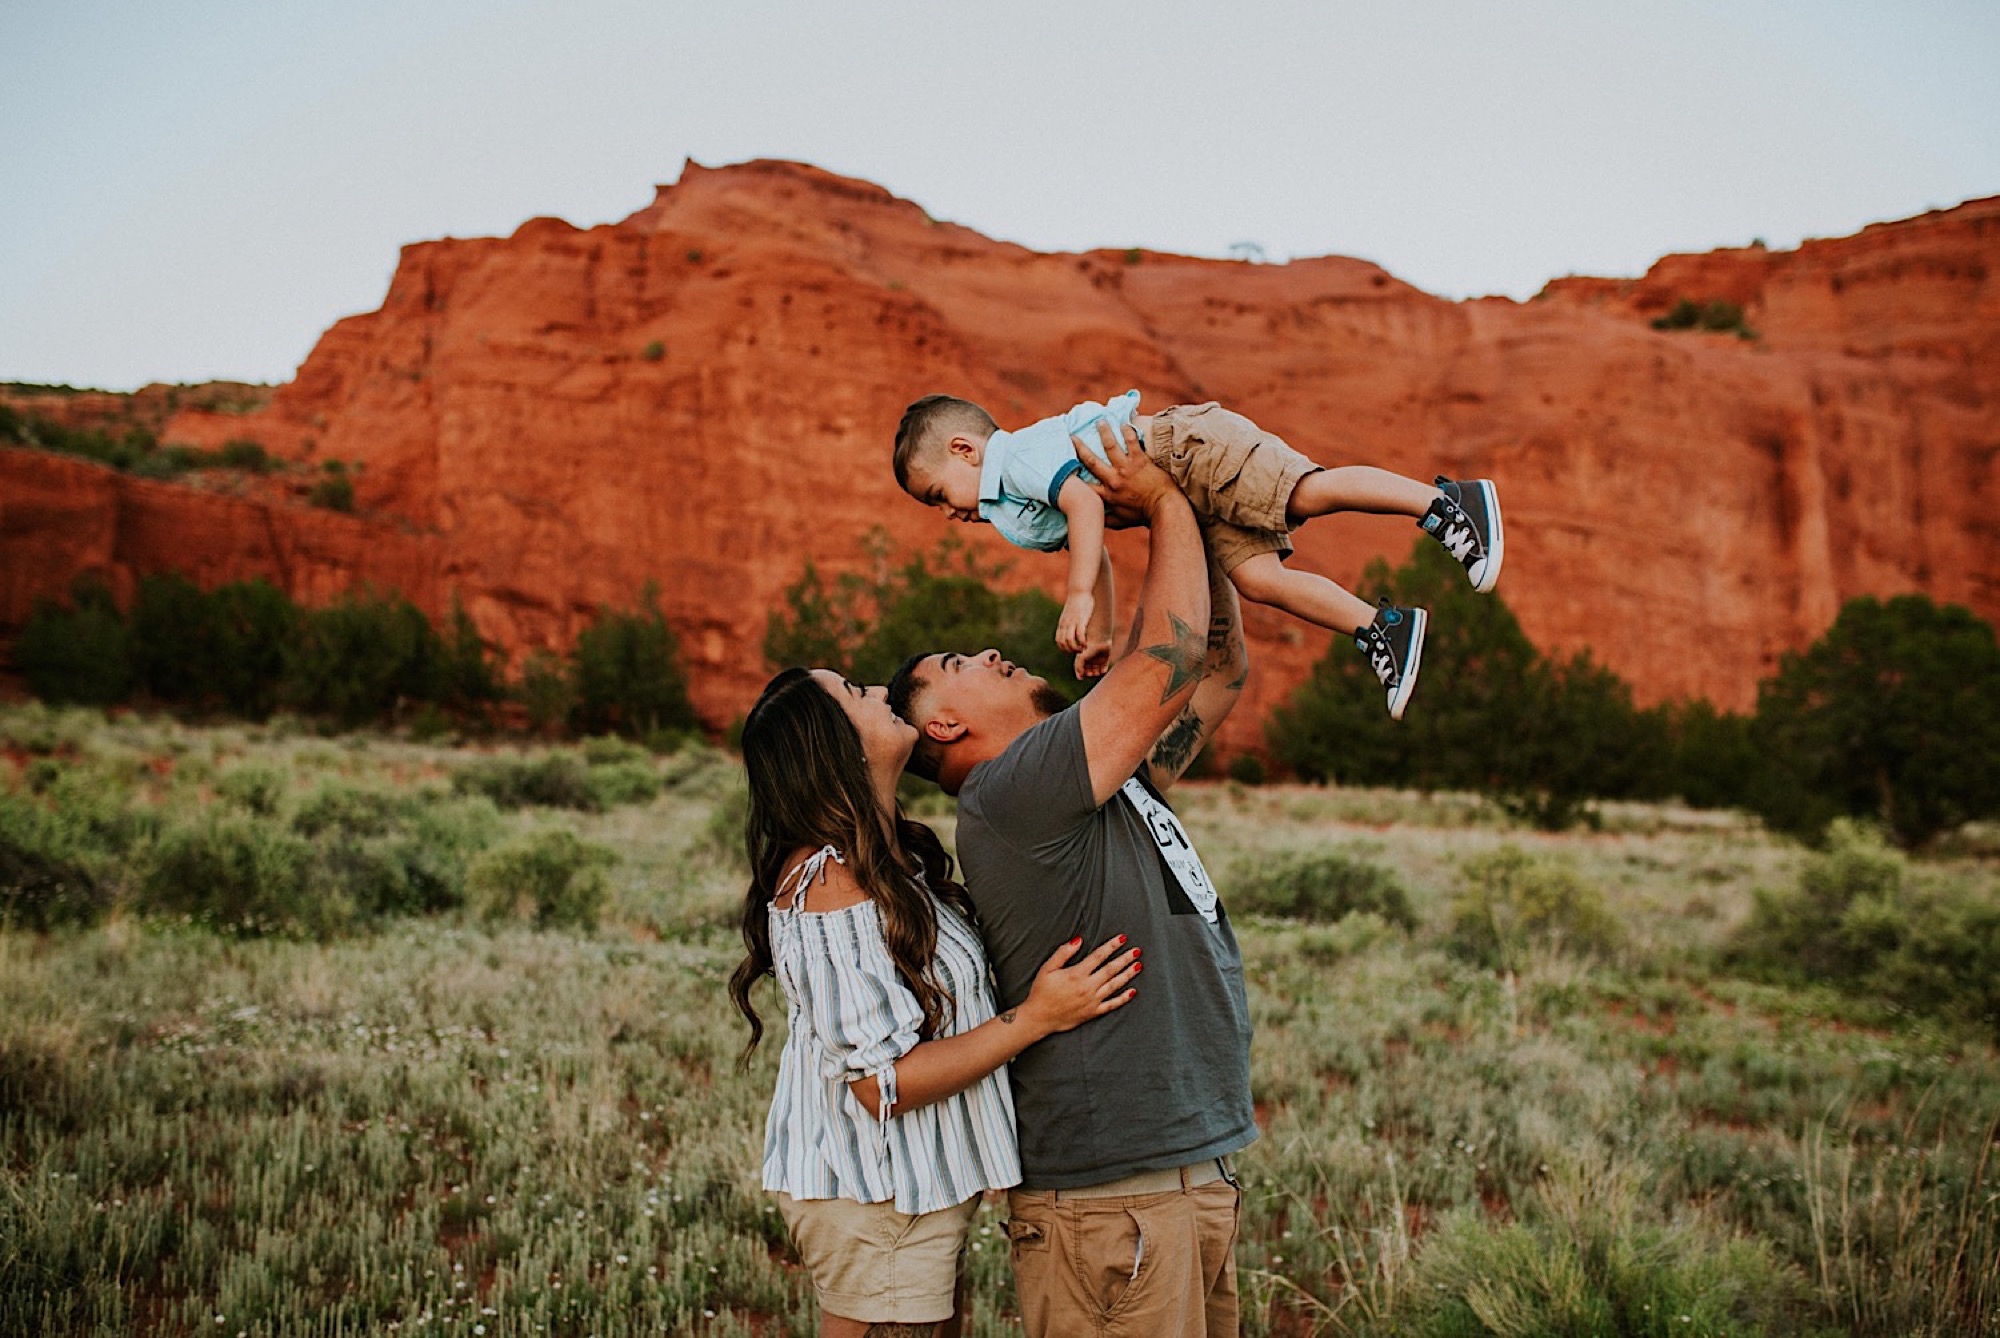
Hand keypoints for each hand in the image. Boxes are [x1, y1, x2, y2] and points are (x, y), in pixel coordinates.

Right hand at [1018, 934, 1139, 1035]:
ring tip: (1138, 966)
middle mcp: (1087, 987)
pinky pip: (1112, 1005)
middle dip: (1125, 959)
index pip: (1099, 956)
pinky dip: (1123, 998)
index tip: (1122, 938)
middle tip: (1137, 951)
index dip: (1111, 946)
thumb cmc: (1041, 992)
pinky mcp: (1093, 1012)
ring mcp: (1092, 1001)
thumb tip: (1078, 940)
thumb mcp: (1047, 968)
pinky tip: (1132, 991)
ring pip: (1114, 985)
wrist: (1039, 1018)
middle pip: (1111, 969)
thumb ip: (1063, 953)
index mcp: (1077, 974)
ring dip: (1127, 975)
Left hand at [1057, 591, 1094, 652]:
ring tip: (1083, 649)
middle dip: (1071, 650)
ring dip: (1076, 648)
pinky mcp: (1080, 620)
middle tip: (1079, 651)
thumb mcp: (1070, 614)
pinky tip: (1086, 643)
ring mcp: (1072, 622)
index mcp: (1062, 624)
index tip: (1073, 649)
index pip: (1059, 641)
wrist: (1079, 591)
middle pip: (1063, 643)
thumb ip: (1069, 622)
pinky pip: (1079, 635)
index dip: (1065, 649)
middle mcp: (1065, 625)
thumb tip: (1072, 628)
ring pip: (1069, 641)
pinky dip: (1082, 642)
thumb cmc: (1077, 602)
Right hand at [1072, 418, 1171, 525]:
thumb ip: (1106, 520)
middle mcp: (1113, 480)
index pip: (1085, 484)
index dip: (1072, 475)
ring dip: (1104, 432)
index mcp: (1107, 495)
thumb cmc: (1144, 515)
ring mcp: (1126, 468)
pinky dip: (1127, 432)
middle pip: (1091, 460)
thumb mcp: (1121, 522)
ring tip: (1100, 422)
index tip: (1064, 466)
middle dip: (1079, 447)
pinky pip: (1132, 442)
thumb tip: (1096, 519)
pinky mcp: (1140, 460)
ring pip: (1110, 446)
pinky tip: (1124, 424)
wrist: (1164, 507)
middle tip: (1072, 437)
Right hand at [1074, 639, 1111, 678]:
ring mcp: (1097, 659)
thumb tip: (1081, 676)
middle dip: (1089, 674)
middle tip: (1090, 674)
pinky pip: (1104, 668)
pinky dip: (1103, 671)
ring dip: (1096, 673)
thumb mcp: (1081, 657)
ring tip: (1096, 672)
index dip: (1080, 674)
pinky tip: (1103, 670)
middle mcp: (1090, 659)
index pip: (1080, 668)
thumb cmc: (1089, 648)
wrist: (1100, 640)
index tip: (1081, 678)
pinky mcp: (1105, 658)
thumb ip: (1078, 667)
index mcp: (1083, 658)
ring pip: (1096, 670)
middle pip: (1088, 670)